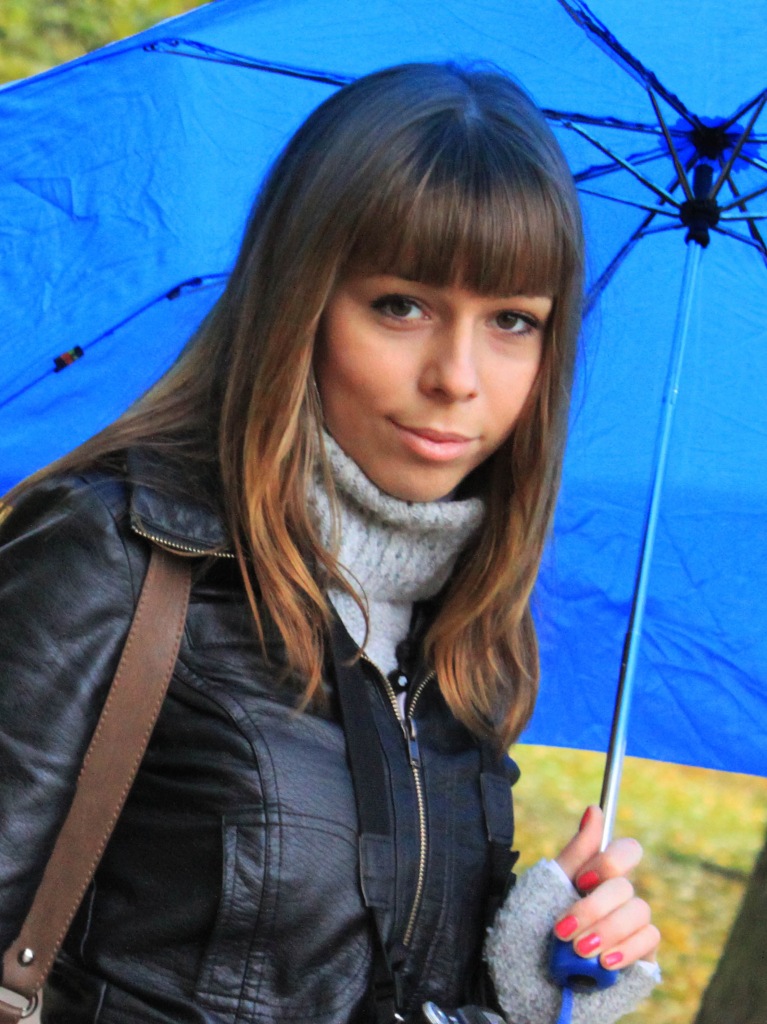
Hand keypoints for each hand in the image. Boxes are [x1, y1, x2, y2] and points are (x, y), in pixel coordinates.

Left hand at [552, 805, 659, 970]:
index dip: (609, 862)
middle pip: (625, 886)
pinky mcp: (642, 953)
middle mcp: (620, 896)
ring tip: (578, 950)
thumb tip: (594, 809)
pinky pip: (649, 940)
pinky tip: (604, 962)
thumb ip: (575, 852)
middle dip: (592, 908)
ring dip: (606, 930)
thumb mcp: (548, 887)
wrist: (532, 979)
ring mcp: (633, 924)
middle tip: (563, 930)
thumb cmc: (538, 927)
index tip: (580, 881)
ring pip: (639, 912)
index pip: (628, 851)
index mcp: (600, 875)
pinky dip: (625, 949)